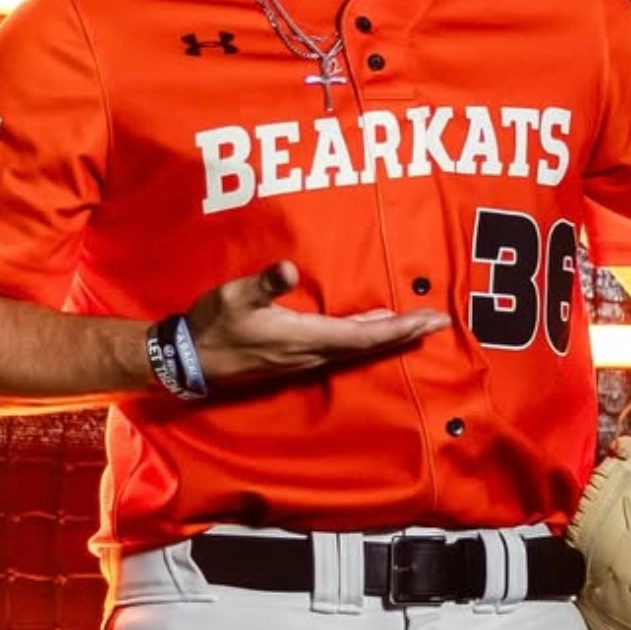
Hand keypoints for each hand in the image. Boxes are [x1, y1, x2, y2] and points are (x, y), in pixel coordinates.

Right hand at [183, 259, 450, 386]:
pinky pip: (344, 348)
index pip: (363, 335)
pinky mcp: (297, 357)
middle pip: (370, 344)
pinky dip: (367, 337)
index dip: (398, 328)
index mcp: (305, 337)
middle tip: (439, 321)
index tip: (429, 320)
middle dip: (406, 332)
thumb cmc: (213, 324)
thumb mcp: (234, 297)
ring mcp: (305, 358)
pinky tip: (372, 327)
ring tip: (416, 325)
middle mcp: (313, 352)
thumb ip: (264, 284)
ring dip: (390, 336)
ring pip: (359, 348)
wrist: (191, 360)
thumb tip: (287, 270)